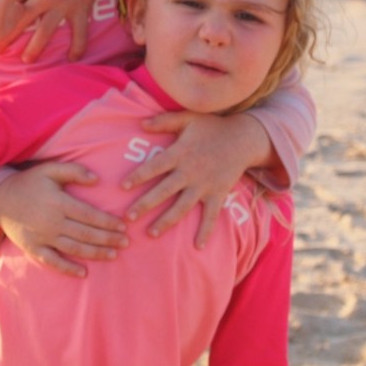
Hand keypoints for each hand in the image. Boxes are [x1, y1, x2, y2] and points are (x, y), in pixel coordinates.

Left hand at [0, 0, 107, 62]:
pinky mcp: (80, 9)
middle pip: (22, 21)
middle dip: (9, 37)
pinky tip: (73, 59)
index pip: (9, 2)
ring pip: (45, 32)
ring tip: (27, 60)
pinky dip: (77, 46)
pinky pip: (79, 32)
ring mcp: (62, 5)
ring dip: (36, 47)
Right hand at [0, 162, 128, 277]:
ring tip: (114, 255)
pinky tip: (83, 273)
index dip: (107, 221)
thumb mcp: (50, 169)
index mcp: (58, 202)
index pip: (88, 215)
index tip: (123, 226)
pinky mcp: (33, 248)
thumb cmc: (29, 182)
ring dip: (95, 253)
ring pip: (73, 248)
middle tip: (126, 242)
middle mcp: (51, 222)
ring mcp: (42, 237)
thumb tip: (97, 179)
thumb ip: (73, 171)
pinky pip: (52, 261)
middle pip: (85, 233)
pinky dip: (67, 268)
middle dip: (107, 239)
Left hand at [121, 112, 264, 247]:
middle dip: (146, 204)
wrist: (243, 138)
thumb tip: (140, 123)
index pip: (155, 166)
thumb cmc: (211, 127)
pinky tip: (197, 247)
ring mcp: (205, 185)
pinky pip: (211, 216)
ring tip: (151, 233)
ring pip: (182, 207)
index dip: (139, 176)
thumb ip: (164, 121)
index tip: (122, 187)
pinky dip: (206, 231)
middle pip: (164, 190)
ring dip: (166, 221)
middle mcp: (190, 171)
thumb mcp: (188, 118)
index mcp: (180, 153)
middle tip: (128, 217)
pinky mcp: (218, 194)